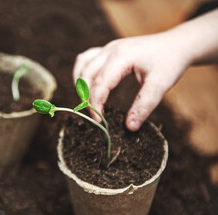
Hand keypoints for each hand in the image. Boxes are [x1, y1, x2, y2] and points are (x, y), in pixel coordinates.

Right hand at [73, 33, 188, 130]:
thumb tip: (129, 127)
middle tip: (94, 116)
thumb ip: (144, 106)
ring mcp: (108, 47)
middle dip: (86, 97)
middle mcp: (110, 50)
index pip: (99, 84)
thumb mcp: (161, 85)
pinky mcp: (109, 49)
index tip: (99, 122)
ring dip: (80, 84)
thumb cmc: (170, 63)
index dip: (95, 104)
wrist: (178, 44)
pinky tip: (87, 85)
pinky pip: (86, 59)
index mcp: (121, 57)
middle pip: (86, 75)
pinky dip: (82, 72)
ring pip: (82, 65)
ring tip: (88, 102)